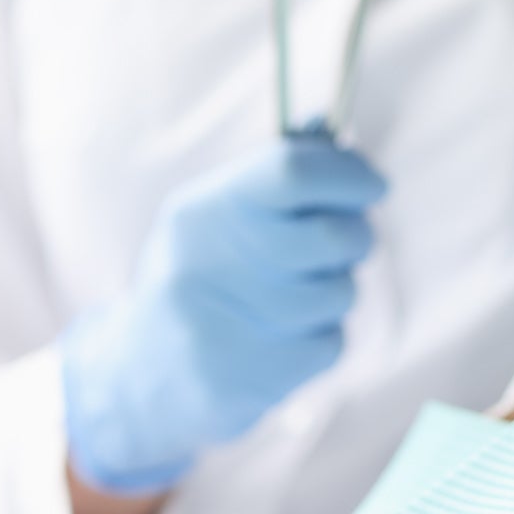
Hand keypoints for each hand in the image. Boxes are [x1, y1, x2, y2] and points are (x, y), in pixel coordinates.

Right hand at [61, 123, 385, 493]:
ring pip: (338, 293)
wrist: (140, 377)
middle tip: (346, 243)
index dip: (348, 174)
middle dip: (357, 237)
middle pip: (332, 235)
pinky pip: (330, 343)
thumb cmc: (202, 279)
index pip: (292, 171)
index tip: (374, 184)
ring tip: (300, 296)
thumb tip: (335, 134)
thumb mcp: (217, 216)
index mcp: (202, 210)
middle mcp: (204, 262)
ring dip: (336, 292)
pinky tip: (284, 337)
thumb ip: (276, 177)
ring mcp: (220, 324)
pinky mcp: (243, 378)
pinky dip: (322, 338)